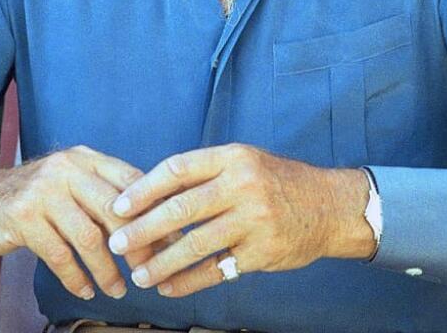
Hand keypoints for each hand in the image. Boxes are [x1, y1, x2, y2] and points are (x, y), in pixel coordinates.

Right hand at [0, 145, 165, 300]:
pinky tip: (85, 290)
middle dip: (136, 245)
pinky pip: (58, 254)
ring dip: (106, 270)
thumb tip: (157, 222)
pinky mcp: (22, 216)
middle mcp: (66, 168)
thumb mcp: (72, 183)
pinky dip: (75, 277)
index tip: (173, 240)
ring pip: (87, 237)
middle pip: (113, 209)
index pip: (131, 181)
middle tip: (150, 271)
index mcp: (85, 158)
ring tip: (118, 290)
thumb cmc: (37, 198)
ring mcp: (43, 191)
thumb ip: (105, 194)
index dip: (155, 212)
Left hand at [105, 143, 374, 297]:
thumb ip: (205, 173)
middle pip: (181, 209)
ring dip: (162, 263)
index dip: (143, 189)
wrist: (330, 206)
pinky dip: (189, 282)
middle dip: (143, 229)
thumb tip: (150, 192)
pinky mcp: (263, 252)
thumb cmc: (277, 182)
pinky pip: (217, 270)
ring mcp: (254, 220)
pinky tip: (170, 288)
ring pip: (196, 245)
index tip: (118, 207)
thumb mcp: (245, 162)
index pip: (177, 170)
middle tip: (117, 244)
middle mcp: (243, 185)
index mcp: (232, 158)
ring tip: (139, 276)